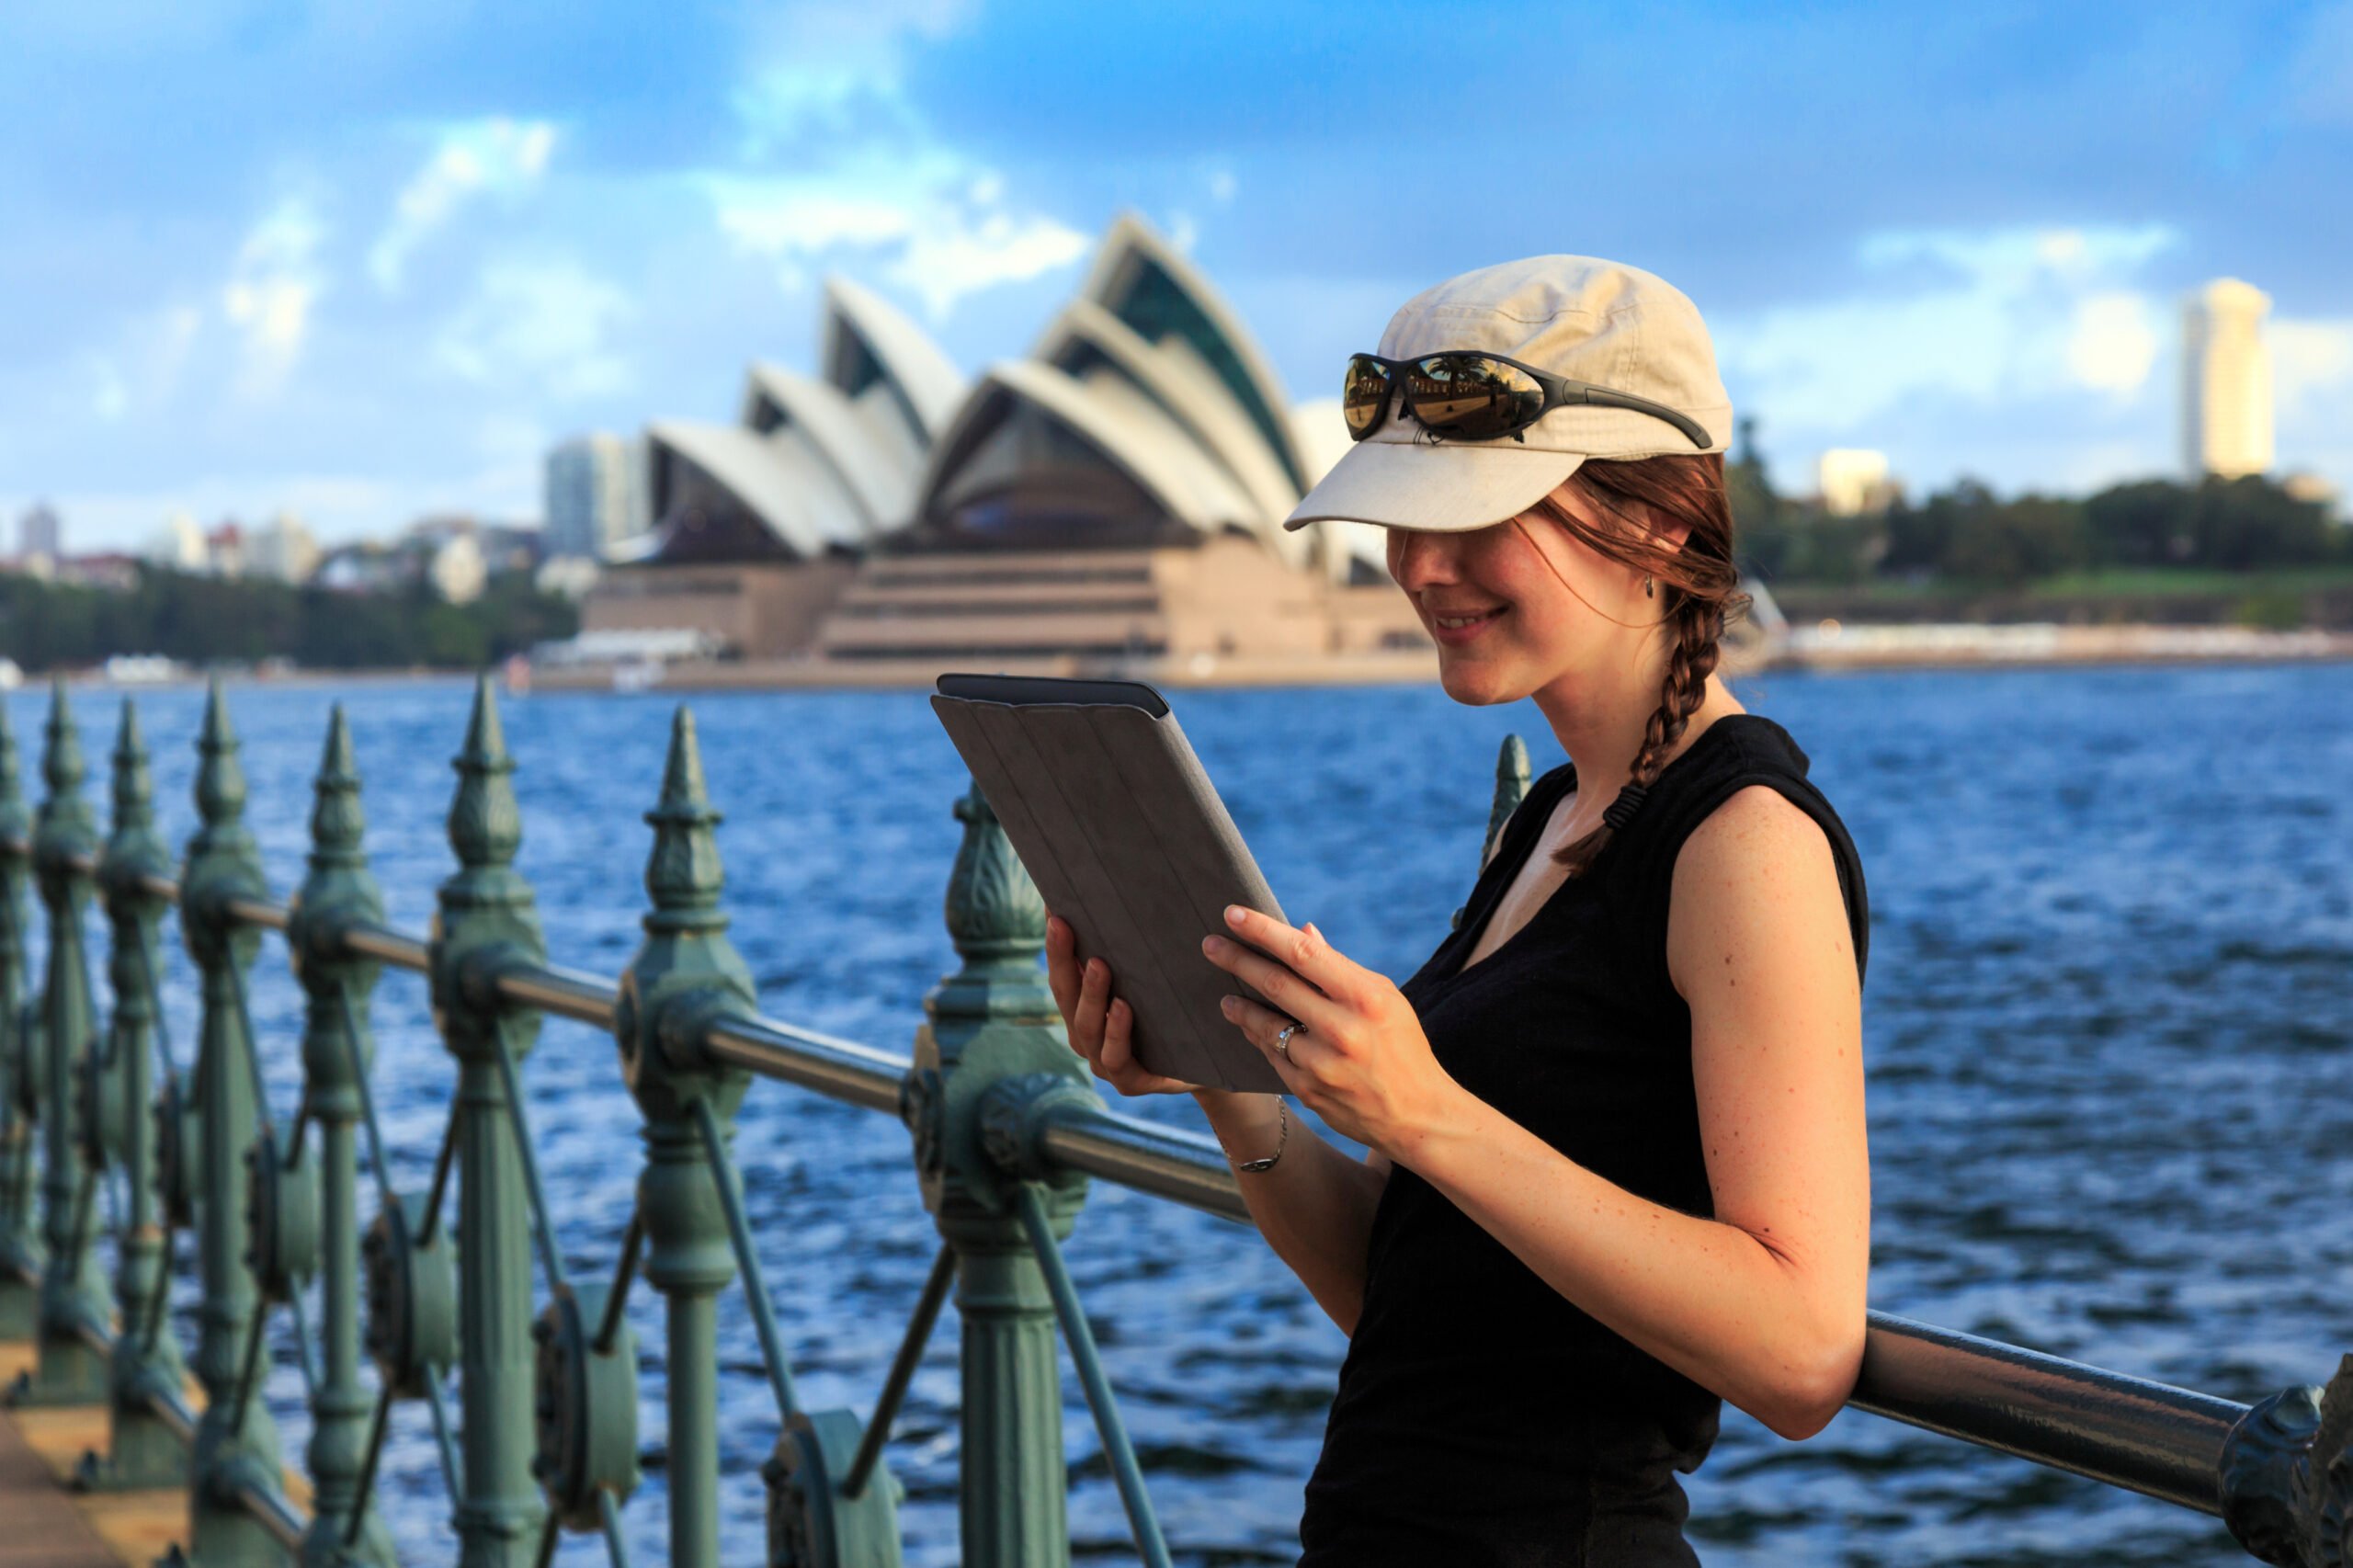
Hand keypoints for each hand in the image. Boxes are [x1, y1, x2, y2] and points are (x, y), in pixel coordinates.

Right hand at [1043, 913, 1192, 1095]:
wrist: (1208, 1065)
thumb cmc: (1172, 1015)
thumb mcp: (1151, 982)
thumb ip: (1132, 954)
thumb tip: (1120, 896)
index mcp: (1083, 1009)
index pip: (1062, 972)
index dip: (1055, 944)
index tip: (1053, 910)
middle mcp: (1086, 1034)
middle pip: (1066, 995)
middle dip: (1062, 960)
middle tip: (1063, 925)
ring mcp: (1103, 1060)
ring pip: (1088, 1026)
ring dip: (1091, 994)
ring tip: (1098, 965)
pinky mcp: (1129, 1081)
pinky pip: (1117, 1056)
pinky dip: (1117, 1031)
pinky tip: (1123, 1008)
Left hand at [1200, 906, 1464, 1156]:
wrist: (1418, 1116)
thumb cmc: (1402, 1046)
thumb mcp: (1384, 998)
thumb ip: (1339, 967)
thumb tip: (1303, 931)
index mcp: (1366, 997)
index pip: (1304, 953)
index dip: (1264, 931)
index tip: (1233, 914)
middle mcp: (1342, 1029)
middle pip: (1276, 984)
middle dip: (1237, 960)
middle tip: (1209, 945)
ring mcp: (1322, 1064)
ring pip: (1266, 1024)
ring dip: (1240, 1006)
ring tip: (1225, 995)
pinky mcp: (1307, 1090)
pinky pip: (1273, 1054)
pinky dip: (1258, 1037)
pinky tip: (1249, 1027)